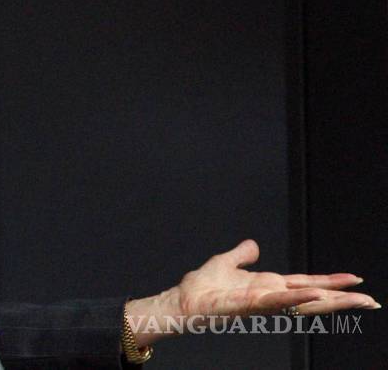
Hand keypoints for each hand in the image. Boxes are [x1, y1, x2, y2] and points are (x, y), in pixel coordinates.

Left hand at [173, 239, 377, 316]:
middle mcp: (270, 295)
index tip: (357, 282)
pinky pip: (277, 301)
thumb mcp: (225, 263)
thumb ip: (241, 255)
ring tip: (358, 300)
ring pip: (303, 302)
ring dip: (331, 301)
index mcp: (268, 286)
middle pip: (314, 296)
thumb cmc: (201, 287)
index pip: (307, 282)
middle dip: (343, 299)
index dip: (331, 282)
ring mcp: (262, 302)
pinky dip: (297, 297)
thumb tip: (253, 245)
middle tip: (372, 301)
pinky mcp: (249, 305)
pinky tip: (316, 293)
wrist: (181, 301)